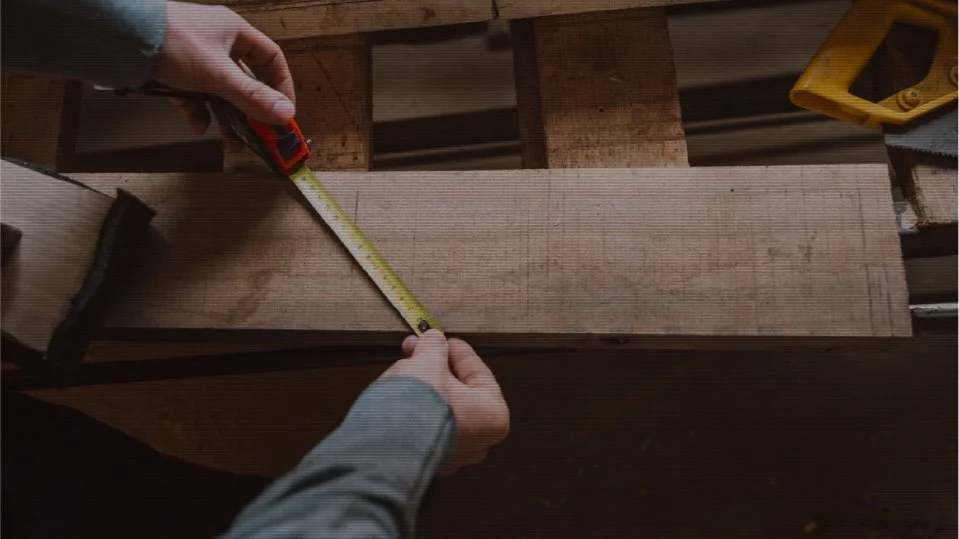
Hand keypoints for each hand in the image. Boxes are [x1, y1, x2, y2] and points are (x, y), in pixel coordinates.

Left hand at [153, 1, 295, 150]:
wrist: (119, 38)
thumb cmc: (169, 40)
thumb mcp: (218, 73)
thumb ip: (252, 97)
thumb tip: (285, 115)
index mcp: (233, 32)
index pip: (271, 59)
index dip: (281, 86)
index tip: (284, 111)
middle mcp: (217, 43)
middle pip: (245, 82)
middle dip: (252, 111)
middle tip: (259, 133)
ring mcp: (195, 58)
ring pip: (221, 93)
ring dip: (228, 118)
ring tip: (232, 142)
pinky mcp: (174, 72)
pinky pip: (194, 97)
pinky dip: (199, 113)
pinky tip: (199, 126)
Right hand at [380, 330, 509, 475]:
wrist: (388, 446)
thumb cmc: (421, 407)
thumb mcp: (428, 363)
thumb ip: (434, 348)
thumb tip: (433, 340)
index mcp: (493, 416)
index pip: (478, 373)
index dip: (458, 352)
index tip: (445, 341)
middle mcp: (478, 440)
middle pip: (458, 391)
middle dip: (435, 367)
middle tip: (418, 349)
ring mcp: (453, 454)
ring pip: (440, 409)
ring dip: (424, 386)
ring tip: (403, 368)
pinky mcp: (427, 460)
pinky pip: (425, 427)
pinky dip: (415, 408)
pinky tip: (400, 393)